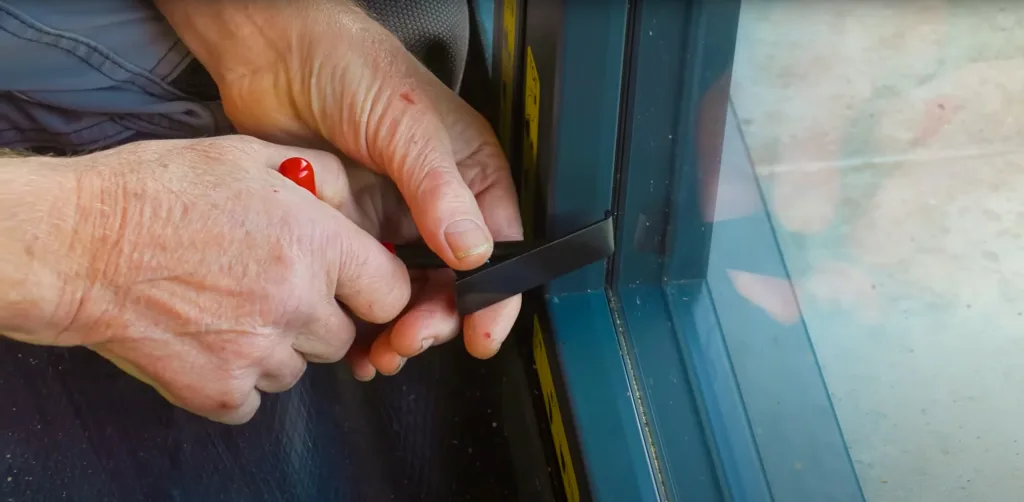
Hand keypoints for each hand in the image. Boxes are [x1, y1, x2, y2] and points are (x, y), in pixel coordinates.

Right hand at [34, 136, 409, 423]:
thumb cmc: (156, 192)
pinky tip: (207, 339)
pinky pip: (253, 399)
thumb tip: (357, 205)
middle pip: (342, 336)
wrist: (75, 245)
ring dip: (275, 347)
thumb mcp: (248, 156)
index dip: (371, 288)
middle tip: (270, 289)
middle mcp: (296, 303)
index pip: (391, 293)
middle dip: (317, 317)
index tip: (351, 284)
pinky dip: (236, 379)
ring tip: (228, 308)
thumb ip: (320, 179)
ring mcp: (257, 354)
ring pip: (298, 370)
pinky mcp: (218, 391)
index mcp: (315, 244)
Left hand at [156, 0, 523, 365]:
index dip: (493, 298)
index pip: (499, 249)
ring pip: (409, 292)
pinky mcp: (351, 230)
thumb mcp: (406, 127)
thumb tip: (473, 254)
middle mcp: (437, 203)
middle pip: (453, 282)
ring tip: (378, 351)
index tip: (479, 336)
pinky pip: (366, 285)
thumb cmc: (353, 68)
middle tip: (407, 341)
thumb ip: (440, 192)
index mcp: (470, 175)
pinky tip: (355, 339)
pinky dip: (363, 318)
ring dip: (399, 328)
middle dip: (437, 319)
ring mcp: (392, 219)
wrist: (274, 54)